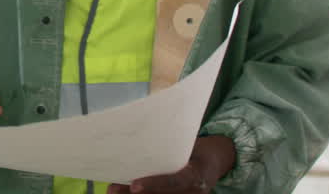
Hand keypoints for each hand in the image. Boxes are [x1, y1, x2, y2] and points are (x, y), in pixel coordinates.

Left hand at [107, 136, 235, 192]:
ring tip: (114, 190)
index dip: (154, 184)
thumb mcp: (190, 145)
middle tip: (113, 189)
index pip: (175, 181)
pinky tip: (126, 191)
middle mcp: (193, 192)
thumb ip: (170, 148)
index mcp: (197, 174)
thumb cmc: (198, 148)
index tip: (135, 186)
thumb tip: (141, 140)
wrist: (215, 161)